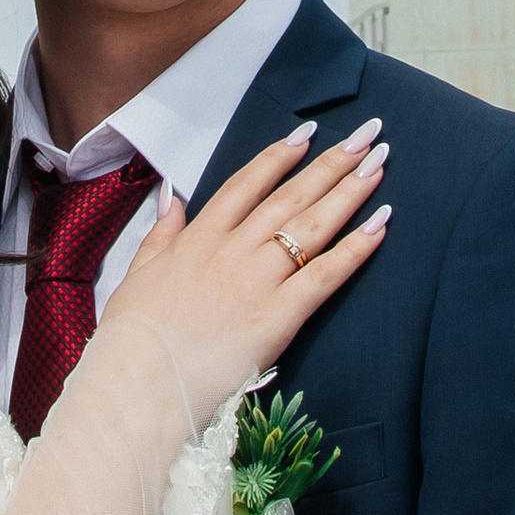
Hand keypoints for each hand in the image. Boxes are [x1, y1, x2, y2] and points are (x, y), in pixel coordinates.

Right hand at [98, 118, 388, 415]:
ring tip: (379, 162)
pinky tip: (381, 223)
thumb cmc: (134, 336)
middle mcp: (233, 250)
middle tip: (366, 134)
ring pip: (313, 225)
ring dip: (349, 191)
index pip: (247, 184)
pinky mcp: (279, 316)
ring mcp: (258, 280)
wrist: (140, 381)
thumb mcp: (138, 273)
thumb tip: (172, 194)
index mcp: (199, 238)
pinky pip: (326, 274)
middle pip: (290, 196)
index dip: (280, 156)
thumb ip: (161, 231)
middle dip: (331, 162)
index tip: (308, 134)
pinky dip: (356, 247)